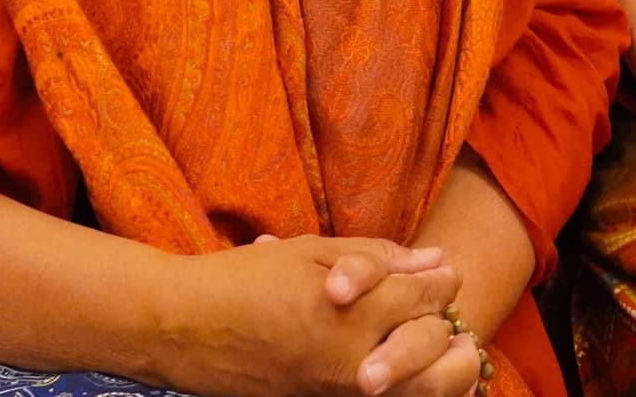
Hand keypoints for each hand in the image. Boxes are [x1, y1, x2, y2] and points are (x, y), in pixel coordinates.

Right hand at [162, 234, 464, 396]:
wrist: (184, 330)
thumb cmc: (244, 280)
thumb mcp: (311, 253)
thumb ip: (378, 257)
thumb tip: (436, 260)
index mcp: (350, 311)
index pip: (422, 296)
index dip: (441, 282)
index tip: (447, 273)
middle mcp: (351, 360)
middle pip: (432, 347)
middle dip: (449, 328)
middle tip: (451, 316)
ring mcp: (337, 394)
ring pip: (419, 391)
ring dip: (441, 370)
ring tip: (447, 352)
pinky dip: (408, 392)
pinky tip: (408, 376)